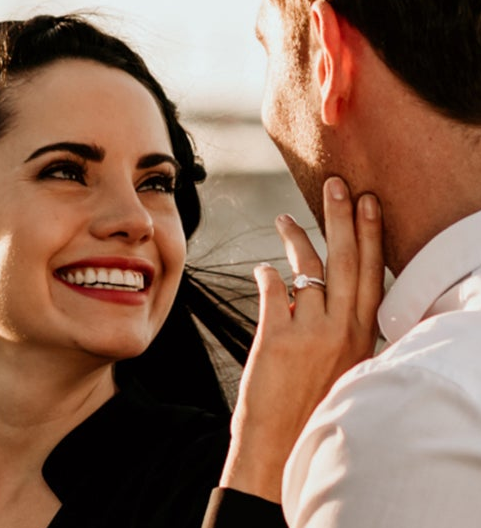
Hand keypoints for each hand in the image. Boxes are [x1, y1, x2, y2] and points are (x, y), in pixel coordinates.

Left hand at [219, 176, 383, 502]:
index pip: (372, 275)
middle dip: (344, 218)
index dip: (371, 236)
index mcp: (364, 337)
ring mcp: (312, 334)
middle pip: (348, 261)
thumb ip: (338, 335)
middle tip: (338, 184)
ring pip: (308, 271)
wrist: (282, 450)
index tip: (370, 203)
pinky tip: (263, 269)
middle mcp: (344, 331)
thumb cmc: (310, 411)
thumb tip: (325, 301)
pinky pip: (273, 294)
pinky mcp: (278, 341)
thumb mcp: (341, 370)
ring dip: (297, 239)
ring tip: (286, 218)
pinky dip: (268, 277)